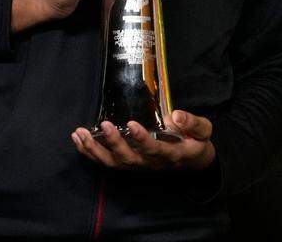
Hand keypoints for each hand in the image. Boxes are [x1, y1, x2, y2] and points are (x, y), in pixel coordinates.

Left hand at [71, 110, 215, 171]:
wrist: (192, 162)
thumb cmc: (196, 142)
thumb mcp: (203, 131)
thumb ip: (193, 123)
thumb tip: (176, 115)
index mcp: (171, 154)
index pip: (155, 150)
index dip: (142, 139)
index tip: (132, 124)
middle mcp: (151, 163)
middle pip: (129, 159)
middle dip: (114, 143)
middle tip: (103, 125)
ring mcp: (138, 165)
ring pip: (113, 163)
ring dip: (95, 150)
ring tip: (80, 133)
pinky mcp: (128, 164)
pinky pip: (107, 162)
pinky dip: (91, 153)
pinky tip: (78, 140)